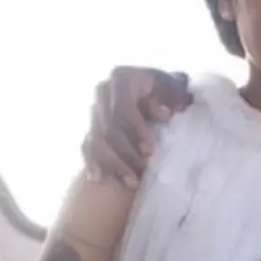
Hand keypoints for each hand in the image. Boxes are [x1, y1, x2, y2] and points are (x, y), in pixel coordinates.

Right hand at [82, 67, 191, 187]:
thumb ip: (171, 98)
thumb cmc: (168, 91)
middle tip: (144, 169)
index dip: (135, 131)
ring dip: (114, 164)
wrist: (156, 91)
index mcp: (121, 78)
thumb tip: (165, 112)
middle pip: (108, 128)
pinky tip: (98, 178)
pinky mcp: (91, 126)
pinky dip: (93, 163)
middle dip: (126, 152)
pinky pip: (87, 147)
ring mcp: (94, 110)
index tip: (149, 151)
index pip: (122, 108)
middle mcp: (103, 92)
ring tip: (132, 182)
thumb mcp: (174, 89)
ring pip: (97, 141)